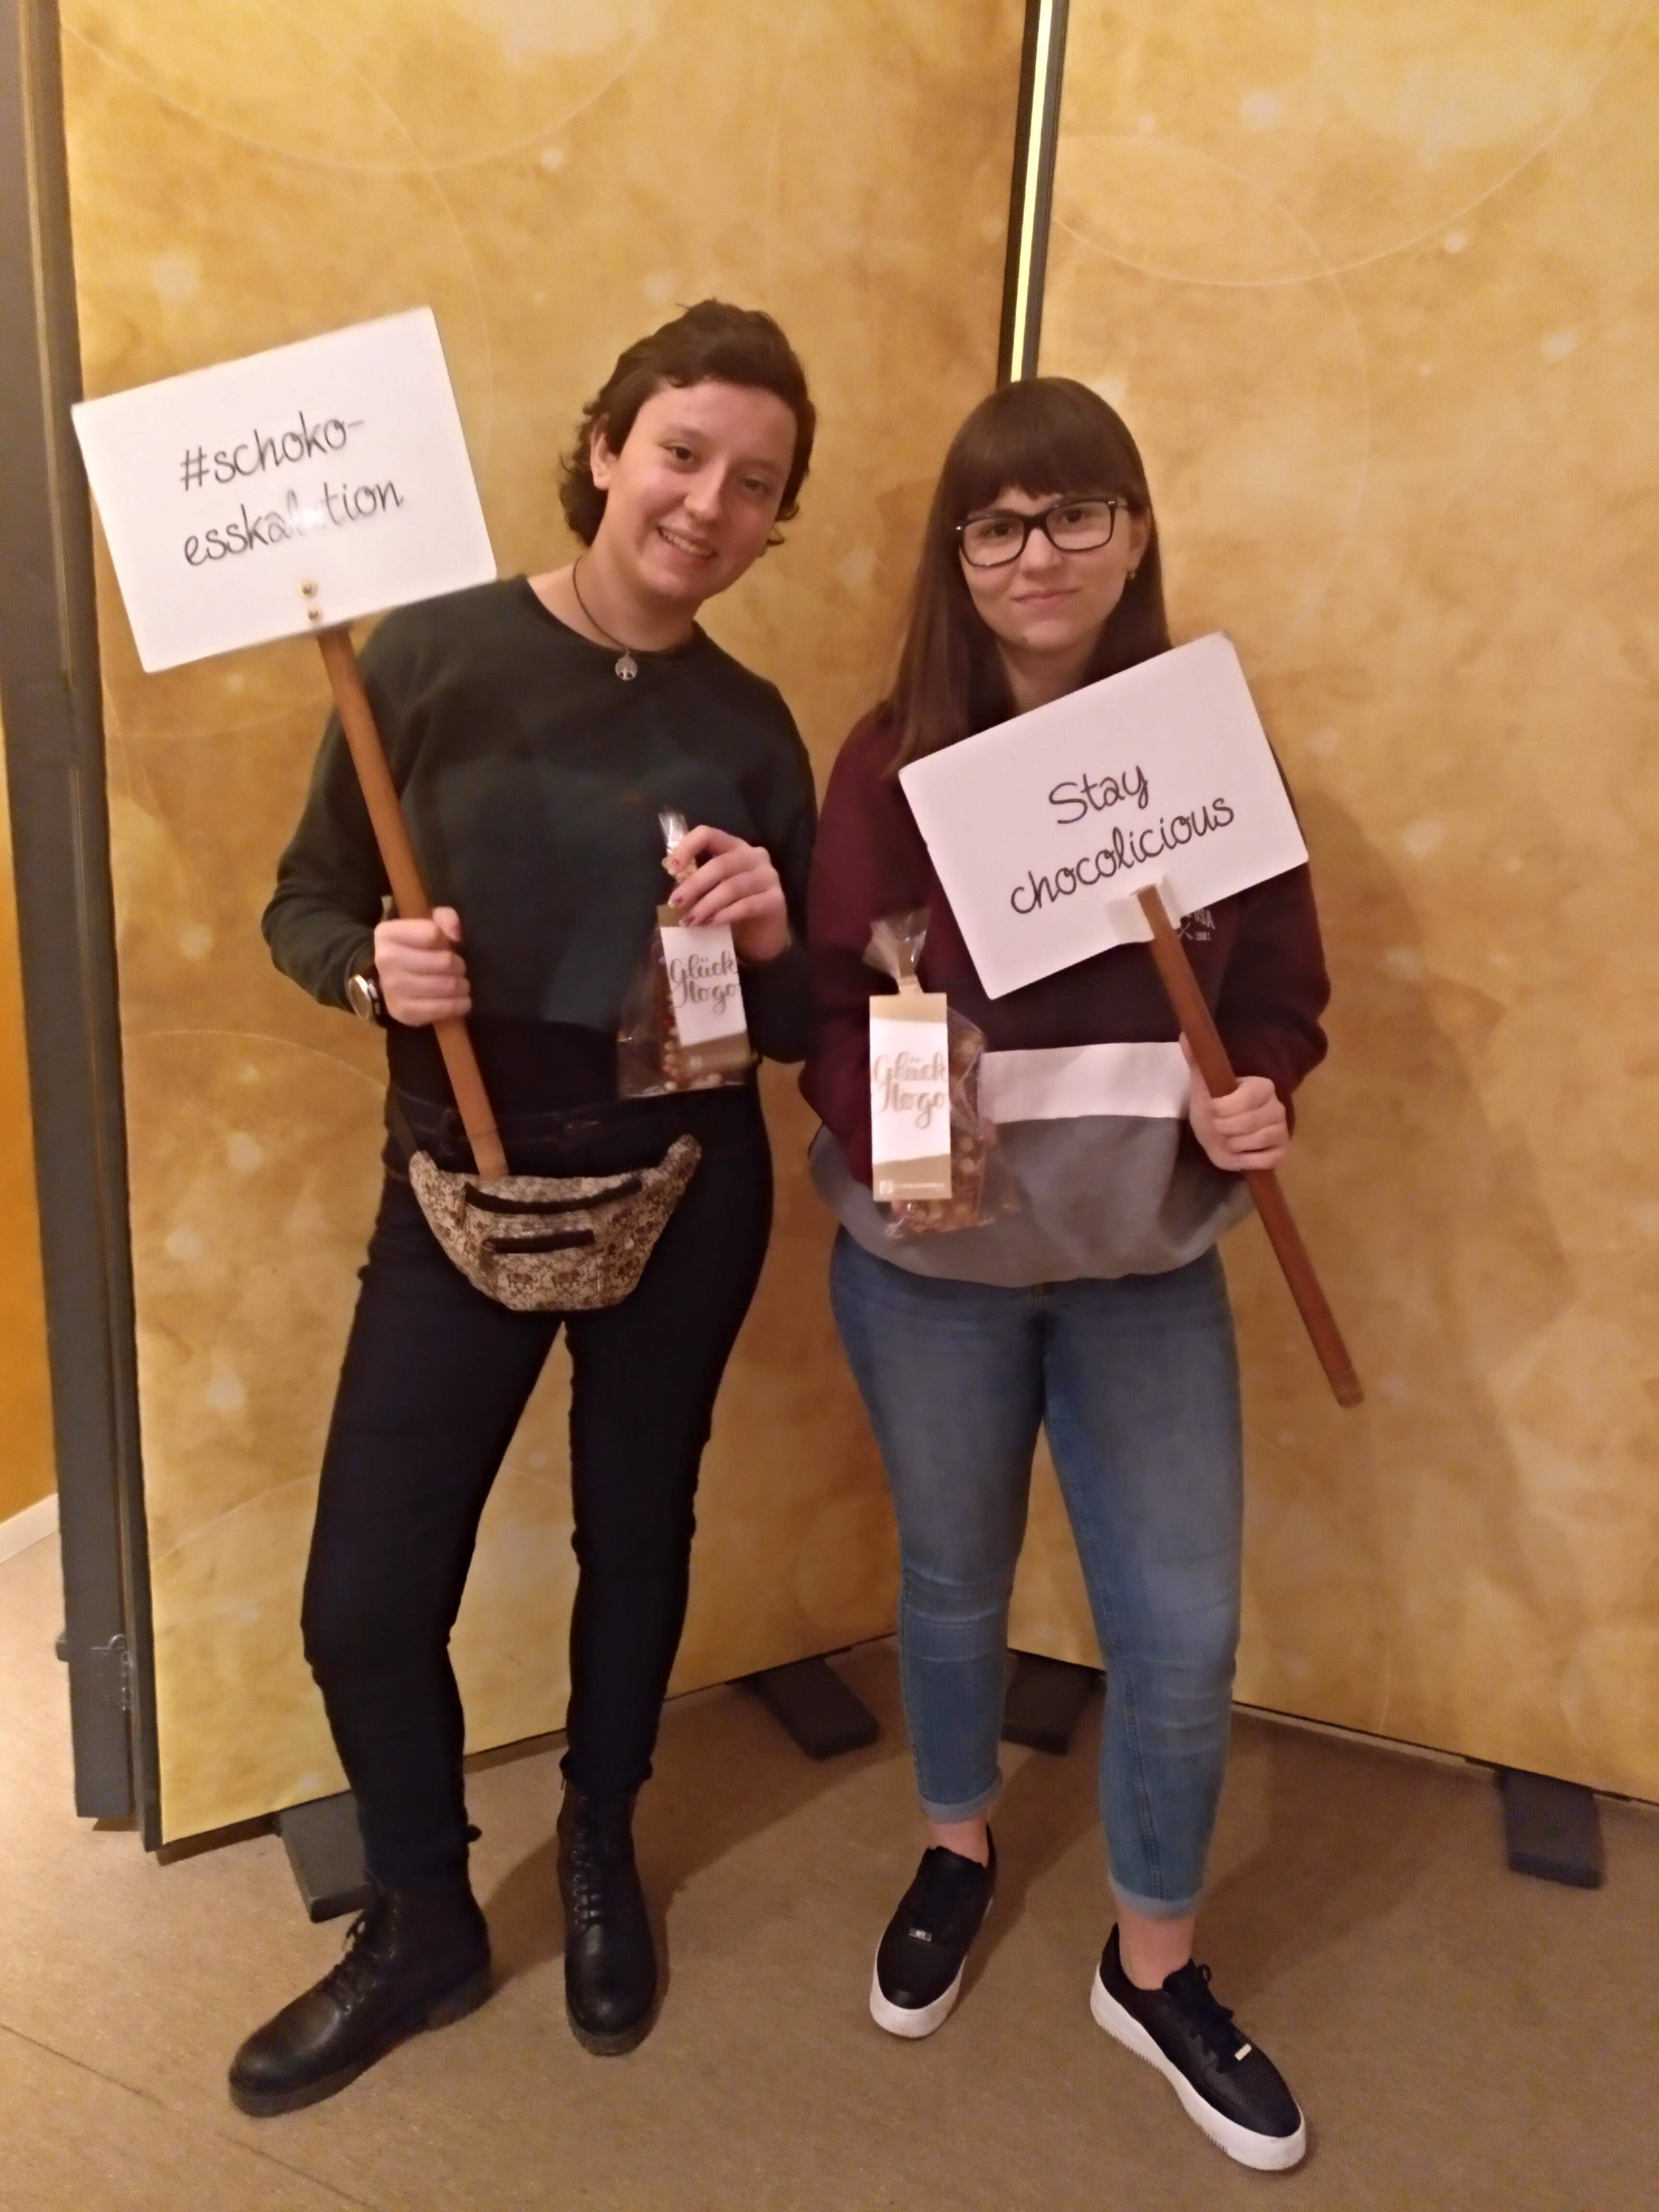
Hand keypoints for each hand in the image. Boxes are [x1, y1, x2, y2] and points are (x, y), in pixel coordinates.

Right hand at [374, 907, 470, 1025]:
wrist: (384, 980)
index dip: (447, 941)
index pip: (432, 934)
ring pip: (446, 985)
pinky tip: (462, 1001)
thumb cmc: (411, 948)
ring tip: (461, 984)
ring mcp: (393, 988)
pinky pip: (440, 1009)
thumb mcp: (425, 923)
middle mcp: (386, 960)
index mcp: (388, 934)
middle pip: (444, 961)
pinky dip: (458, 1005)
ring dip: (461, 986)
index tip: (447, 947)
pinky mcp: (403, 1011)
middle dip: (459, 966)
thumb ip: (445, 918)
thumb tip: (456, 936)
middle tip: (459, 969)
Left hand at [665, 823, 789, 963]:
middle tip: (675, 903)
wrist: (762, 932)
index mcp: (734, 846)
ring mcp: (769, 876)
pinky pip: (746, 906)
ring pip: (732, 887)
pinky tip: (709, 924)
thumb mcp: (710, 888)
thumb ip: (694, 877)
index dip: (688, 847)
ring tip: (689, 921)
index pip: (708, 834)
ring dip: (706, 905)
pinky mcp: (776, 900)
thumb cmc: (732, 905)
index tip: (672, 868)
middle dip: (694, 884)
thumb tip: (668, 868)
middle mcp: (754, 856)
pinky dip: (724, 915)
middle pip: (720, 864)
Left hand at [1182, 1036, 1287, 1171]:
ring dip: (1233, 1144)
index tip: (1212, 1109)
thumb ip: (1197, 1061)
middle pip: (1249, 1122)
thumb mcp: (1202, 1086)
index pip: (1247, 1097)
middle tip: (1218, 1127)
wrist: (1217, 1137)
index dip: (1224, 1108)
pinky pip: (1266, 1160)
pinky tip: (1239, 1153)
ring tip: (1228, 1139)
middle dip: (1224, 1128)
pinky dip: (1246, 1160)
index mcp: (1262, 1086)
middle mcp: (1277, 1106)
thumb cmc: (1213, 1109)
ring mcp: (1281, 1130)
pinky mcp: (1281, 1151)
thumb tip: (1185, 1034)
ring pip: (1257, 1140)